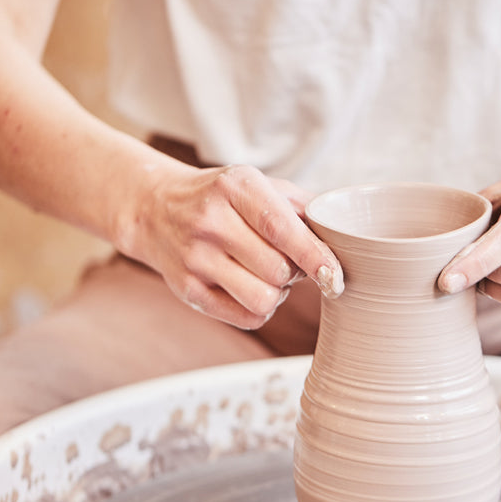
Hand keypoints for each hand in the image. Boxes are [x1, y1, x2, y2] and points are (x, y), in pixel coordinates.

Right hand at [130, 162, 343, 328]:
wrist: (155, 208)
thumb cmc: (221, 197)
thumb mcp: (257, 184)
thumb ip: (302, 206)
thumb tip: (345, 237)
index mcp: (235, 188)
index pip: (281, 228)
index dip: (314, 256)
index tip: (335, 275)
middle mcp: (211, 221)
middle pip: (278, 270)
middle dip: (294, 272)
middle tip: (287, 260)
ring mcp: (195, 258)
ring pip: (263, 298)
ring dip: (277, 293)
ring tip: (268, 276)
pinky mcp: (186, 290)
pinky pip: (245, 317)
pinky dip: (260, 309)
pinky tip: (250, 288)